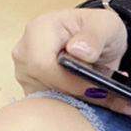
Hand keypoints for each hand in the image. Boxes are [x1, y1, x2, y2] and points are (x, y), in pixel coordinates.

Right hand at [11, 7, 130, 117]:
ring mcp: (25, 72)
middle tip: (103, 92)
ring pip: (47, 99)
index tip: (93, 85)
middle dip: (76, 93)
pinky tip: (91, 97)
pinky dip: (75, 105)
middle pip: (43, 85)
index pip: (42, 65)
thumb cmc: (98, 27)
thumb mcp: (106, 25)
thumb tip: (78, 50)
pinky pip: (51, 105)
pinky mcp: (32, 88)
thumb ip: (94, 36)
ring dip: (77, 101)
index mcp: (38, 30)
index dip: (68, 80)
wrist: (97, 39)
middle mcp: (25, 52)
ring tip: (100, 92)